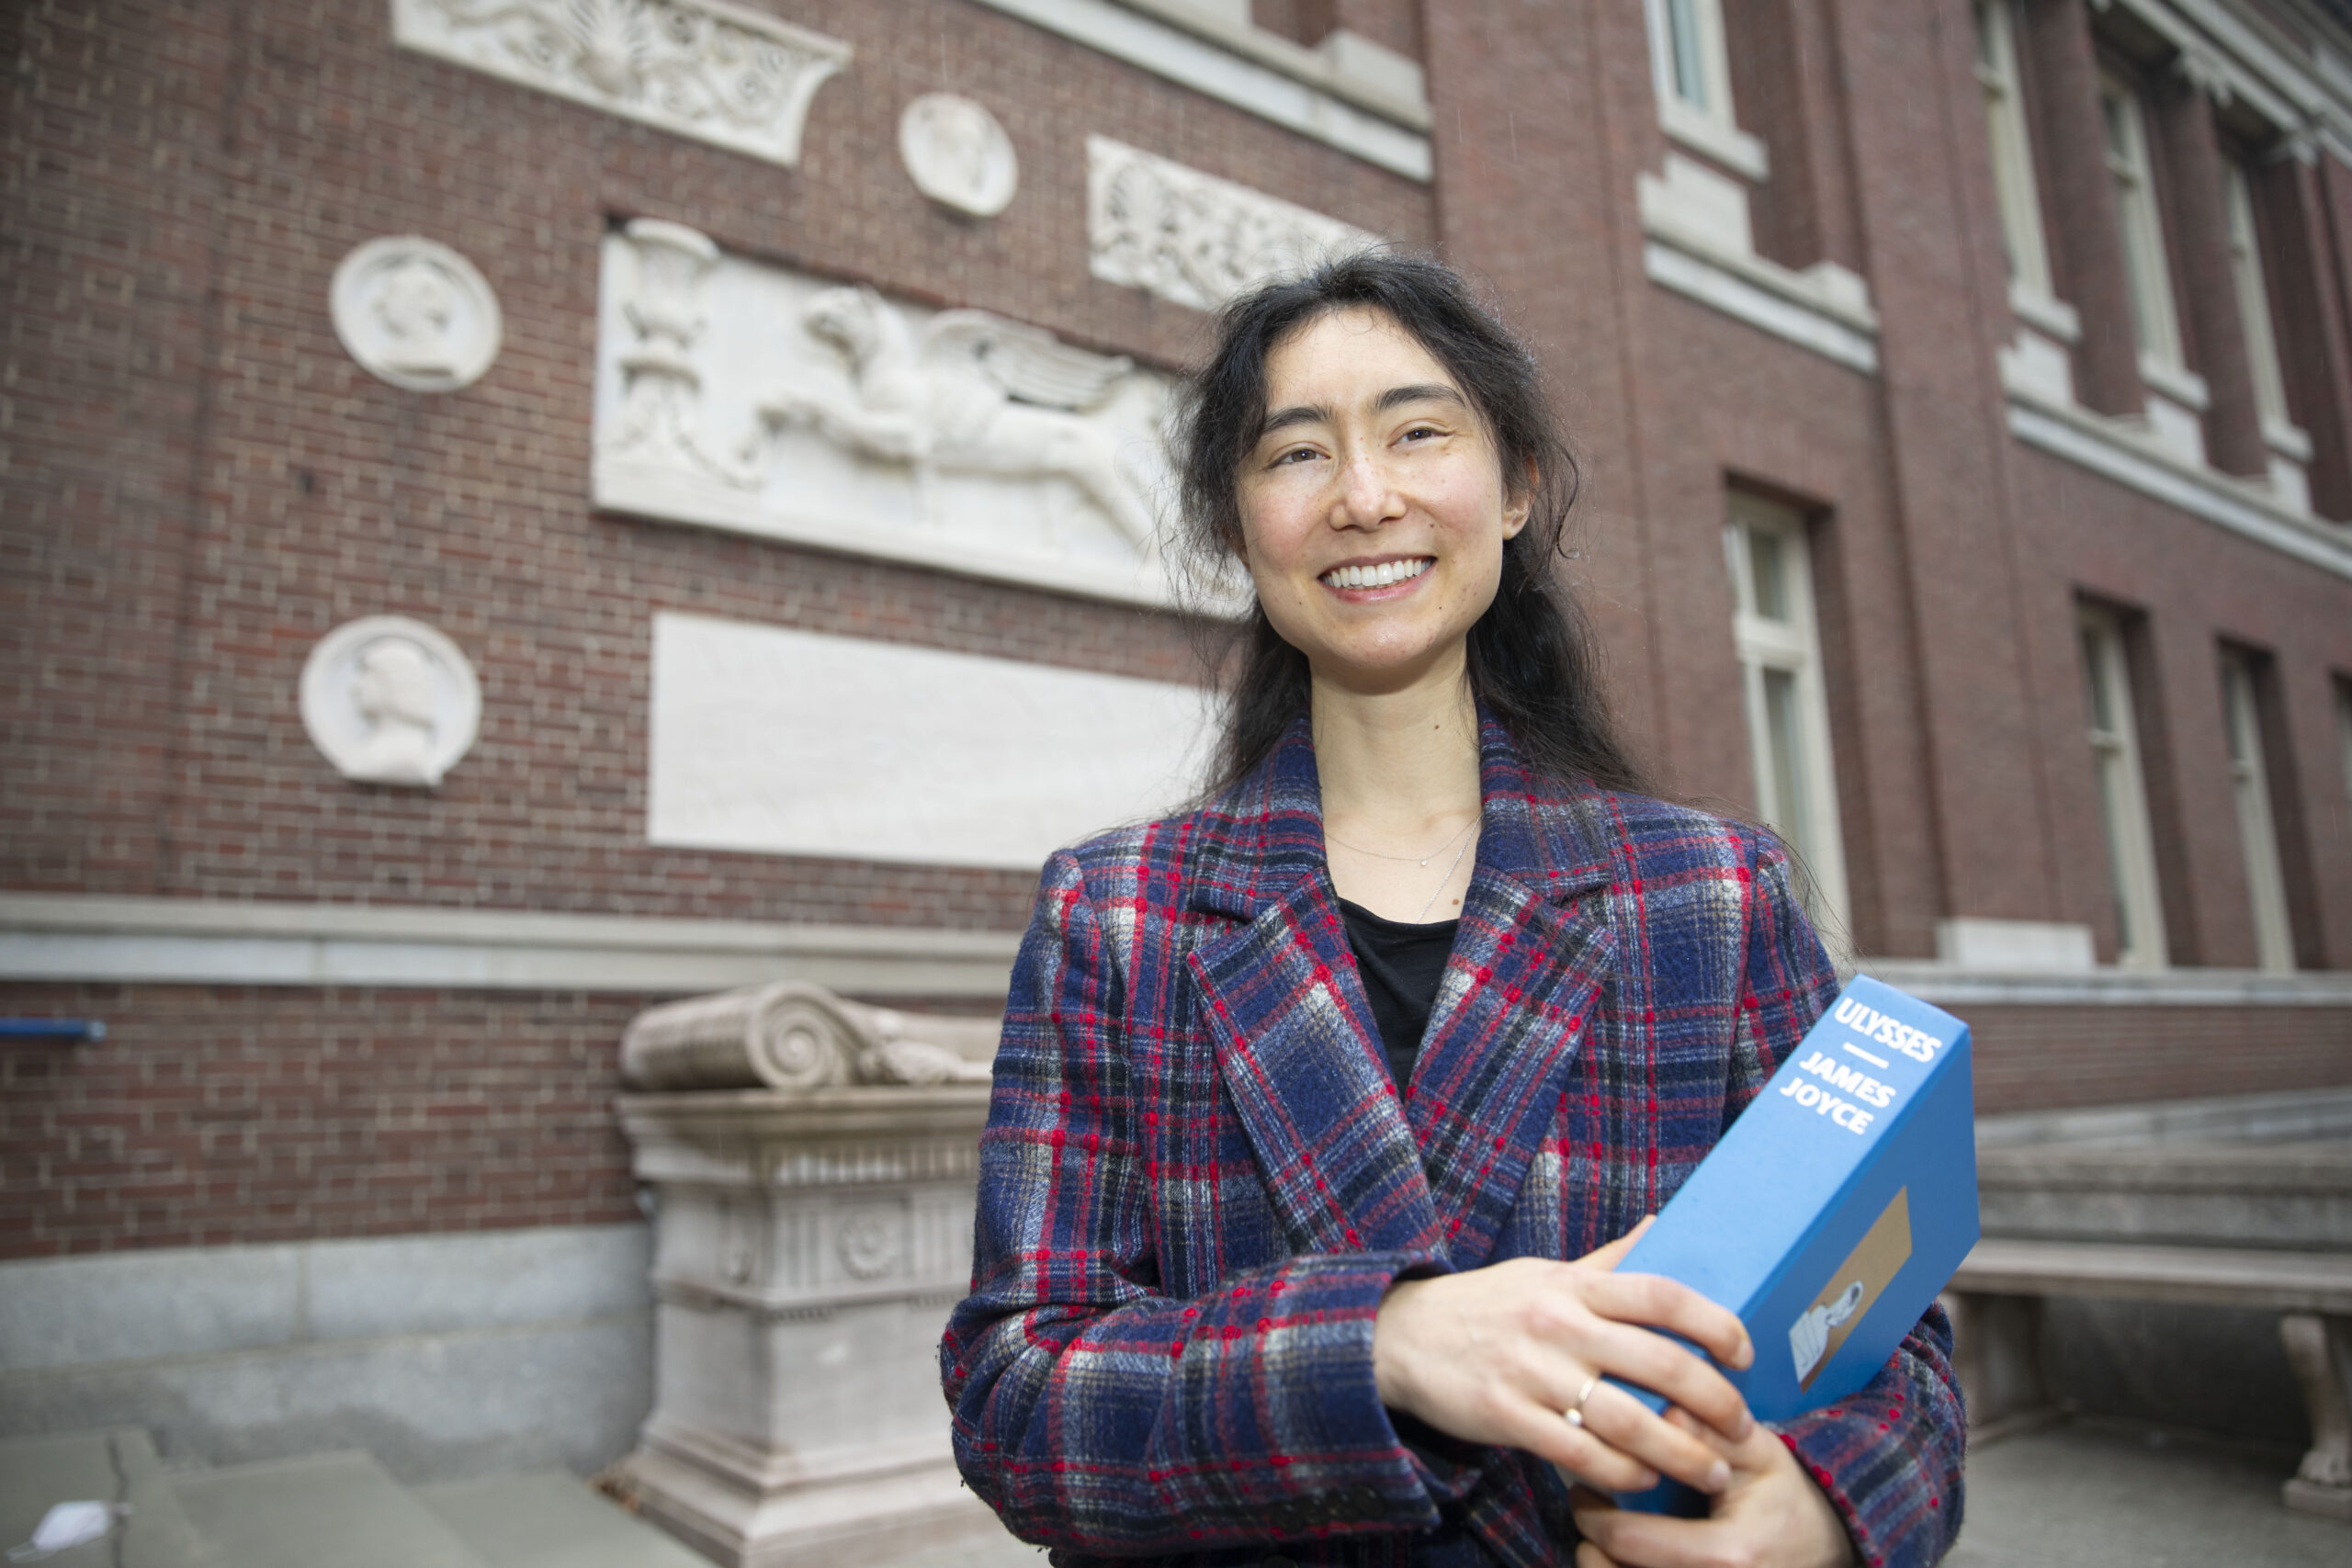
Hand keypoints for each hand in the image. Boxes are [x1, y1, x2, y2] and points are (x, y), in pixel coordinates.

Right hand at [1372, 1219, 1757, 1497]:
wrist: (1399, 1335)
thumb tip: (1662, 1225)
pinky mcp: (1507, 1416)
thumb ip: (1607, 1261)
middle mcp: (1559, 1323)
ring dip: (1682, 1453)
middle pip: (1660, 1363)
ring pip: (1628, 1420)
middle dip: (1716, 1401)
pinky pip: (1581, 1455)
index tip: (1744, 1353)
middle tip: (1743, 1428)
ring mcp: (1532, 1372)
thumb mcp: (1544, 1271)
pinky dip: (1623, 1475)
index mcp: (1573, 1285)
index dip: (1715, 1323)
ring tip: (1713, 1471)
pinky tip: (1646, 1482)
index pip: (1663, 1294)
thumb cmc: (1485, 1304)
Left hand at [1569, 1410, 1855, 1567]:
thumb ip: (1713, 1432)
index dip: (1592, 1513)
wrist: (1826, 1547)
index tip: (1584, 1487)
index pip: (1629, 1540)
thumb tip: (1667, 1409)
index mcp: (1728, 1555)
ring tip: (1598, 1539)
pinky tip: (1622, 1558)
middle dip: (1589, 1543)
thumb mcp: (1759, 1455)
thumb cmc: (1785, 1499)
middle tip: (1586, 1510)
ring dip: (1600, 1567)